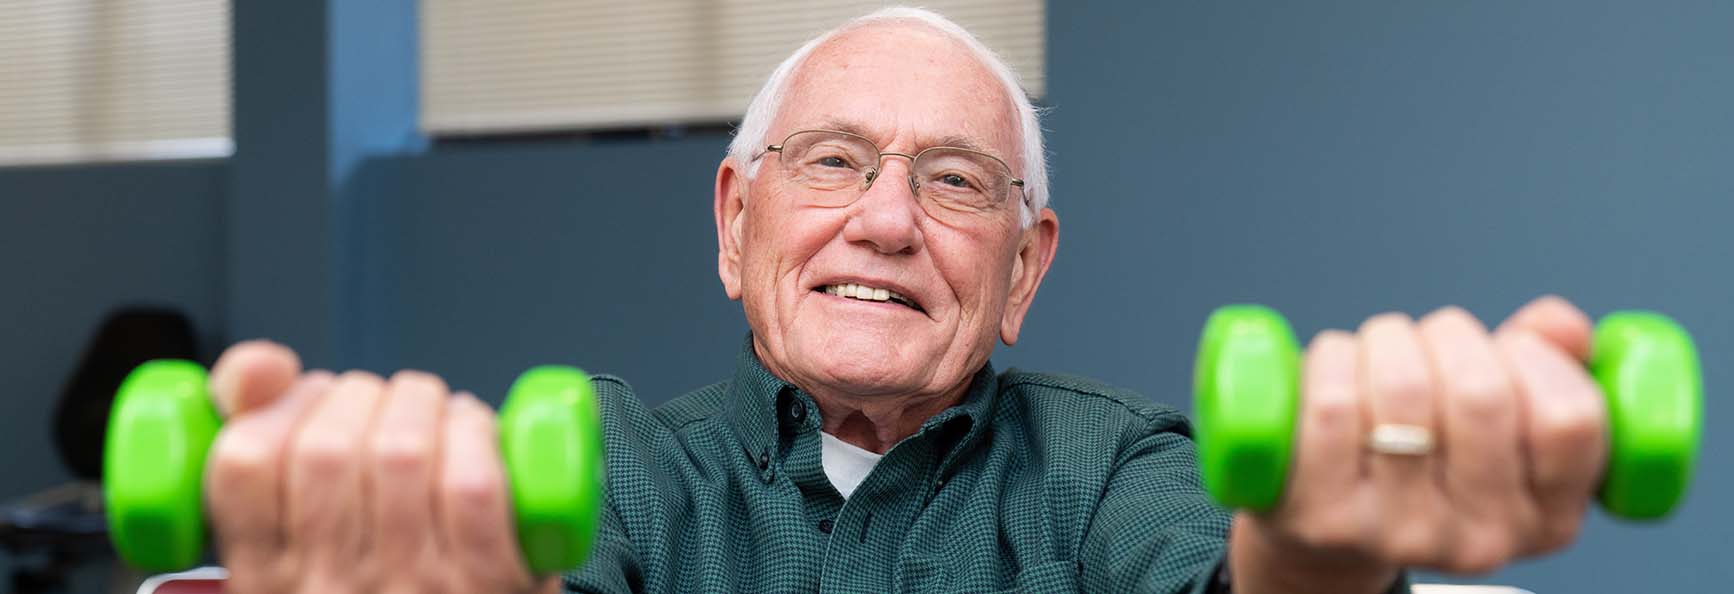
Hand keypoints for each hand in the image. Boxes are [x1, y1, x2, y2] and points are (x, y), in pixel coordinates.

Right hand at [202, 341, 558, 593]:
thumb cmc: (368, 591)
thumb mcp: (289, 553)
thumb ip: (263, 459)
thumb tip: (262, 364)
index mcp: (266, 580)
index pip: (242, 463)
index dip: (278, 405)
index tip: (309, 398)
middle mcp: (333, 588)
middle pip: (327, 448)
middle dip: (359, 394)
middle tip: (382, 400)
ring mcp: (414, 586)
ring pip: (402, 453)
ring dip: (421, 403)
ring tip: (433, 409)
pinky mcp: (491, 580)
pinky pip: (475, 484)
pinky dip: (476, 436)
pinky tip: (474, 431)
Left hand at [1230, 296, 1606, 593]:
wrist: (1325, 529)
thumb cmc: (1424, 454)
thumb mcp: (1501, 421)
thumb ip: (1550, 365)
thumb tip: (1564, 325)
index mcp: (1548, 519)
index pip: (1569, 420)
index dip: (1535, 358)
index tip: (1505, 351)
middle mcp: (1482, 541)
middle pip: (1481, 394)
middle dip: (1450, 336)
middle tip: (1428, 342)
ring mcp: (1401, 534)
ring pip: (1403, 387)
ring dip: (1387, 340)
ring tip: (1379, 353)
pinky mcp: (1326, 518)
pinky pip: (1333, 402)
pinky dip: (1332, 359)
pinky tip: (1335, 370)